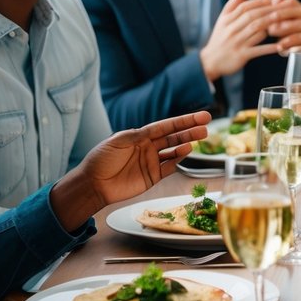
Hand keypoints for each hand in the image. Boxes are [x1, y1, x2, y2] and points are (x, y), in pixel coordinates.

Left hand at [49, 111, 212, 230]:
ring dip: (188, 143)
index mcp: (140, 136)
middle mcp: (148, 147)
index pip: (166, 126)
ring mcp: (152, 162)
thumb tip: (154, 130)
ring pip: (175, 150)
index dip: (183, 121)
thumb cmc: (101, 160)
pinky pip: (170, 167)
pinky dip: (179, 160)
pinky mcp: (153, 177)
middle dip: (191, 130)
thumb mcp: (118, 141)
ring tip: (202, 137)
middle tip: (207, 126)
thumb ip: (137, 134)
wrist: (94, 184)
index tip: (200, 116)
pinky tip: (186, 152)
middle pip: (174, 136)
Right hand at [200, 0, 280, 79]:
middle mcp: (232, 29)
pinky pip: (258, 50)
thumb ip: (236, 0)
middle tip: (284, 9)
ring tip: (286, 23)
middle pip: (253, 17)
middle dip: (269, 12)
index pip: (244, 7)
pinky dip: (269, 48)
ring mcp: (237, 43)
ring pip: (256, 32)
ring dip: (271, 27)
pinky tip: (280, 45)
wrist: (210, 61)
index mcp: (228, 19)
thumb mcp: (225, 17)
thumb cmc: (221, 37)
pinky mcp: (242, 56)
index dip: (258, 2)